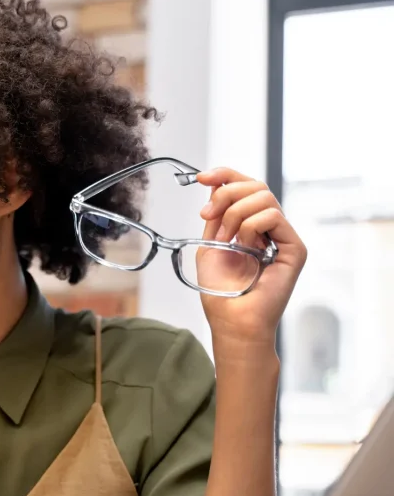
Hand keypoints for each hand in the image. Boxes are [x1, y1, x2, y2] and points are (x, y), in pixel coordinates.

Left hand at [195, 168, 306, 343]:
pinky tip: (244, 245)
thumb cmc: (220, 291)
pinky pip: (273, 217)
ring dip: (235, 214)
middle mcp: (270, 229)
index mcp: (251, 225)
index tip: (201, 178)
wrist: (232, 320)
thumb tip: (216, 185)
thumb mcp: (209, 244)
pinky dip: (251, 226)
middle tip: (207, 216)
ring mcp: (283, 237)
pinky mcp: (294, 248)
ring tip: (225, 240)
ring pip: (264, 197)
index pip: (246, 187)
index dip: (225, 175)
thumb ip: (216, 215)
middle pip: (256, 186)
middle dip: (226, 194)